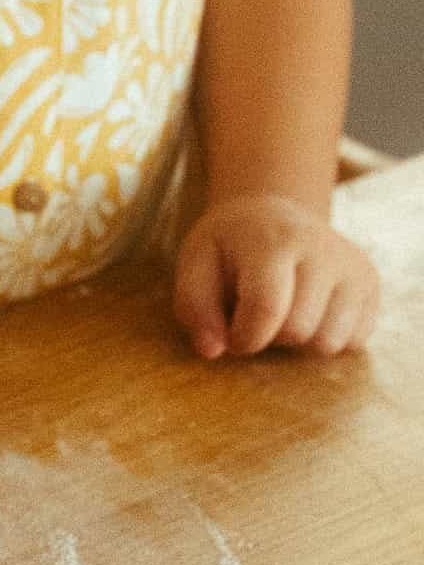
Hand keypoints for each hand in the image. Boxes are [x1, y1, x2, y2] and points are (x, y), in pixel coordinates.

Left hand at [173, 195, 380, 359]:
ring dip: (299, 343)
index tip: (232, 337)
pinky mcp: (369, 283)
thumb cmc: (230, 246)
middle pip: (298, 330)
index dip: (244, 338)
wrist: (273, 214)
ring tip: (283, 314)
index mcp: (273, 240)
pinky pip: (354, 341)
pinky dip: (326, 338)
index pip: (266, 308)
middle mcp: (321, 249)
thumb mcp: (196, 264)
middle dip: (270, 339)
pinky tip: (309, 314)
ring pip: (329, 342)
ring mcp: (351, 266)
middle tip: (257, 318)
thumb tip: (212, 350)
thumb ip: (195, 308)